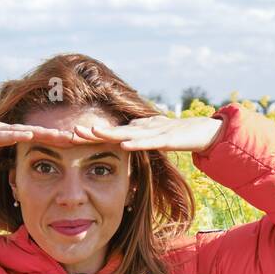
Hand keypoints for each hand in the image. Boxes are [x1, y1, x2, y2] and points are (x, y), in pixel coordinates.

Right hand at [0, 109, 80, 149]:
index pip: (40, 136)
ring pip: (29, 132)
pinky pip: (4, 135)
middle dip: (63, 135)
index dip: (60, 138)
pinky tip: (33, 135)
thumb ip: (0, 148)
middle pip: (42, 132)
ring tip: (69, 136)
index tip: (79, 142)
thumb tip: (13, 159)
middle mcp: (9, 129)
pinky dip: (20, 135)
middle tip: (86, 137)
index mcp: (11, 134)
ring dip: (49, 134)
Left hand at [68, 114, 224, 152]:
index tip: (71, 138)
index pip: (109, 134)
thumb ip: (138, 133)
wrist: (203, 131)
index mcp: (136, 131)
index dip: (90, 136)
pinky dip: (136, 143)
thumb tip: (123, 135)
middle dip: (92, 133)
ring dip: (109, 134)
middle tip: (71, 132)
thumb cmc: (177, 133)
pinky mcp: (167, 139)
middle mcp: (141, 129)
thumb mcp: (153, 135)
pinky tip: (124, 144)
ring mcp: (153, 133)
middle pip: (112, 132)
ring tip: (92, 133)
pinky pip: (149, 142)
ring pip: (128, 134)